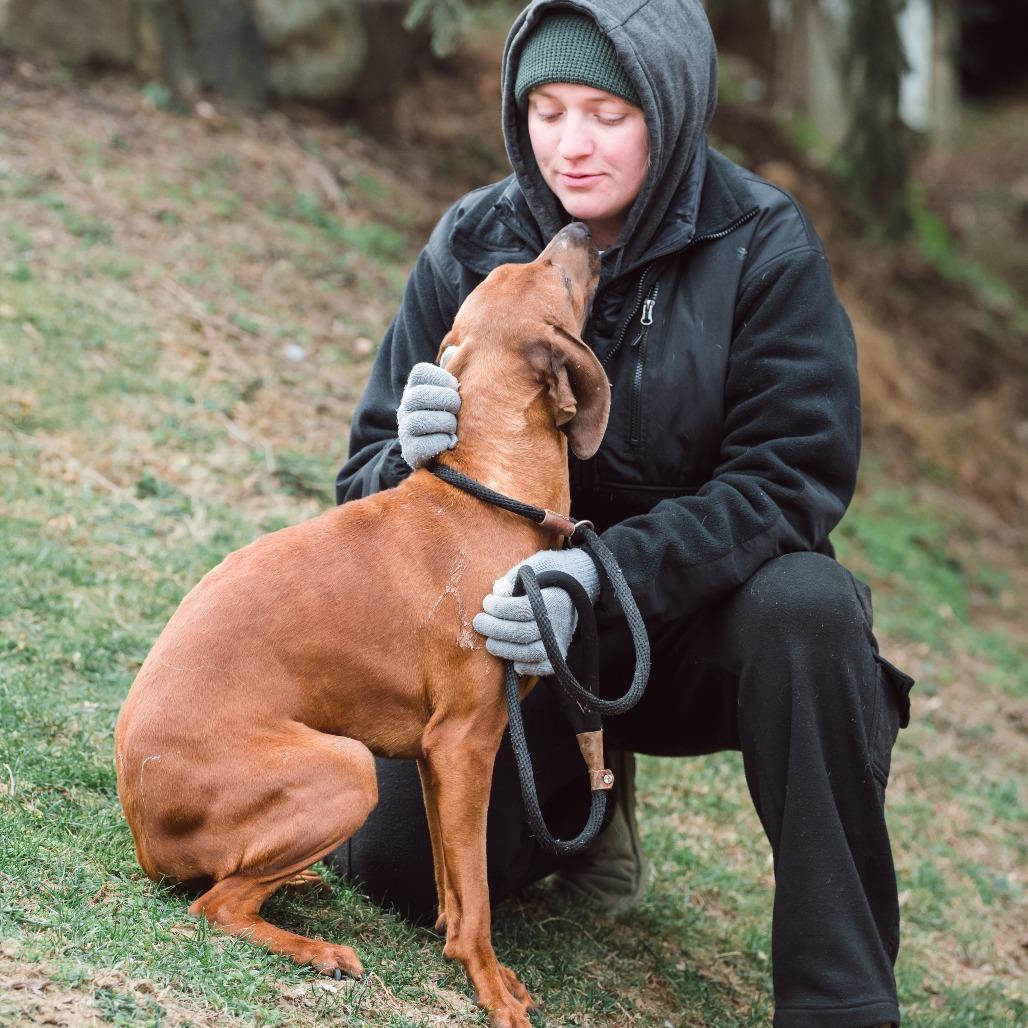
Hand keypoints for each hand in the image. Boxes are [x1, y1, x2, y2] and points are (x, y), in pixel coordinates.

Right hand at [396, 358, 459, 468]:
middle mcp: (405, 407)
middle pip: (420, 396)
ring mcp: (405, 429)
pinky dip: (441, 443)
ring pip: (420, 420)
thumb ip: (453, 371)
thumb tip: (456, 349)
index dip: (442, 378)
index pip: (420, 372)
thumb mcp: (452, 391)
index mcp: (415, 388)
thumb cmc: (451, 414)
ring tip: (454, 428)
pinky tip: (449, 443)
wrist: (440, 451)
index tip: (455, 387)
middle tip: (458, 409)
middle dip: (446, 401)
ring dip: (445, 423)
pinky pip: (424, 445)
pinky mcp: (410, 451)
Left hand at [473, 548, 599, 675]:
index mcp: (554, 598)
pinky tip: (512, 660)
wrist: (579, 583)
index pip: (523, 608)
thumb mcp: (534, 566)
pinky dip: (526, 667)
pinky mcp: (559, 654)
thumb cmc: (549, 573)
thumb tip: (497, 590)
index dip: (500, 607)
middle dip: (495, 629)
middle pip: (522, 633)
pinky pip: (542, 667)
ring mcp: (560, 640)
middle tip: (479, 622)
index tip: (487, 601)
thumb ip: (514, 578)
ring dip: (504, 650)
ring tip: (489, 642)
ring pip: (529, 653)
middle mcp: (559, 622)